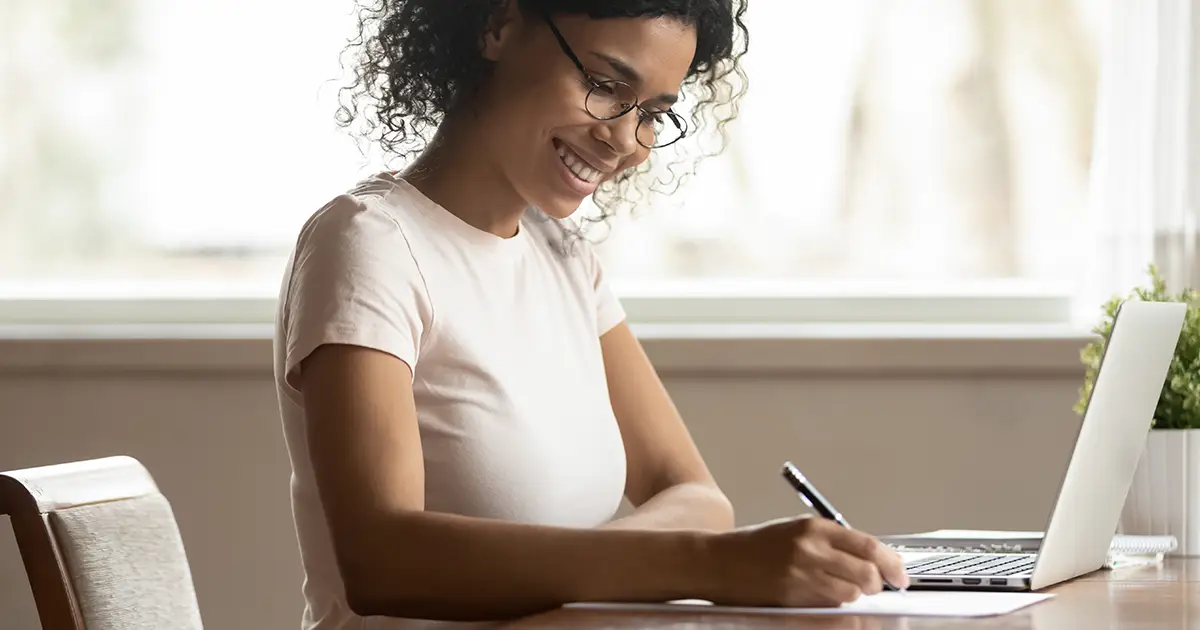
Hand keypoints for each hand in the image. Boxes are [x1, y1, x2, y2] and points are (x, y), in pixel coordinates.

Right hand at [700, 516, 909, 606]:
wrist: (718, 561)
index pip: (869, 545)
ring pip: (850, 593)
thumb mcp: (794, 531)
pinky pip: (828, 605)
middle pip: (866, 573)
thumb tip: (869, 558)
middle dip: (877, 584)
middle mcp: (811, 549)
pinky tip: (820, 595)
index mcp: (814, 527)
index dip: (891, 563)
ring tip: (841, 589)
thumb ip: (830, 542)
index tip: (899, 574)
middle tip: (877, 586)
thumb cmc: (755, 547)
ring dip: (853, 595)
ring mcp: (801, 574)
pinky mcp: (792, 597)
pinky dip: (833, 604)